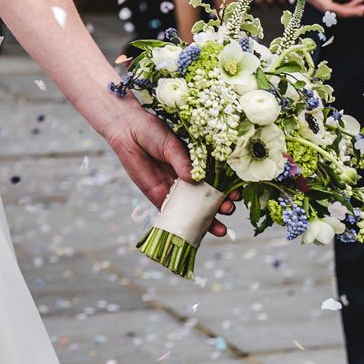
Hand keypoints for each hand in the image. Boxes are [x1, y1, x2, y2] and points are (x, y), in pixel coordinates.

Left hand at [104, 105, 236, 235]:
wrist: (127, 130)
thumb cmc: (152, 131)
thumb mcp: (171, 143)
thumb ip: (182, 160)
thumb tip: (194, 179)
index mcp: (195, 164)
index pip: (216, 180)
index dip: (227, 188)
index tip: (236, 194)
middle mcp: (187, 180)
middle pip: (207, 198)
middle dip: (220, 206)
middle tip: (229, 208)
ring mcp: (173, 190)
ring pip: (193, 210)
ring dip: (206, 221)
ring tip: (219, 229)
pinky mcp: (158, 197)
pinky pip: (171, 215)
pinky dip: (182, 224)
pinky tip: (193, 233)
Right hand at [289, 0, 363, 17]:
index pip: (330, 7)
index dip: (346, 10)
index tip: (360, 9)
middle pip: (330, 10)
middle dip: (349, 11)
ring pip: (329, 8)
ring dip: (345, 8)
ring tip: (361, 5)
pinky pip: (326, 3)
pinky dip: (339, 4)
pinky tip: (350, 0)